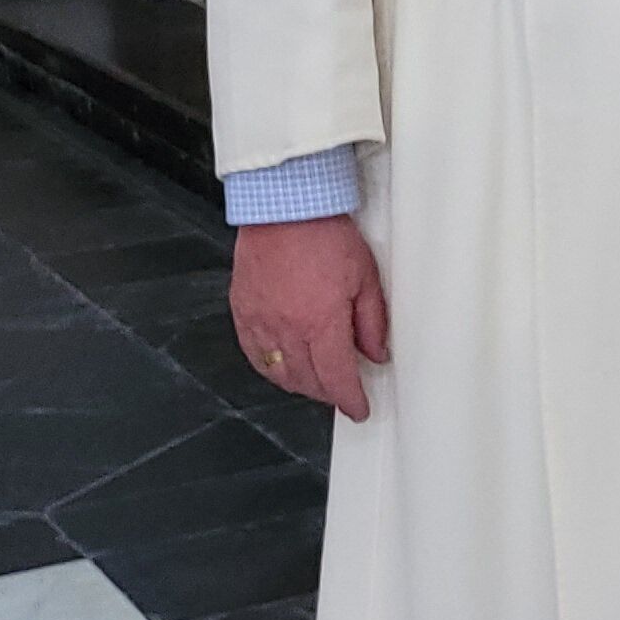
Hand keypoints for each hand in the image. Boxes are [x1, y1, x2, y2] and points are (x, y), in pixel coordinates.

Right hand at [231, 215, 390, 421]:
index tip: (358, 409)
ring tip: (317, 383)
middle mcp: (287, 329)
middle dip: (328, 393)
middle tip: (342, 393)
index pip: (337, 378)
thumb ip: (371, 322)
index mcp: (321, 323)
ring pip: (279, 373)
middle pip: (307, 381)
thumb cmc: (326, 236)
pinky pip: (254, 354)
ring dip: (300, 385)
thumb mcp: (365, 278)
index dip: (350, 400)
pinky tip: (282, 367)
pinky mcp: (242, 312)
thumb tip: (376, 354)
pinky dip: (269, 368)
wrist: (284, 210)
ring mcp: (260, 322)